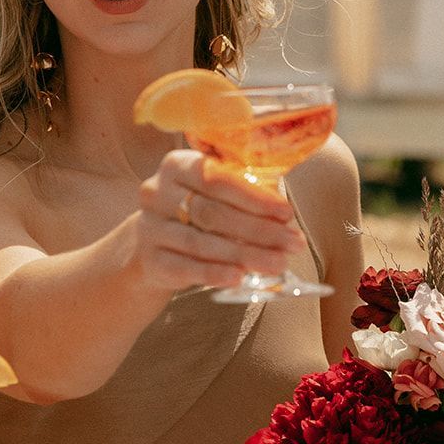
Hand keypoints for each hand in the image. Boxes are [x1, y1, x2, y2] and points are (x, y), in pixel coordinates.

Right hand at [132, 150, 308, 293]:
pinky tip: (240, 277)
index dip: (254, 197)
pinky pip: (186, 268)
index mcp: (178, 166)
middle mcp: (157, 192)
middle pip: (213, 213)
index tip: (287, 213)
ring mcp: (150, 227)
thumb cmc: (194, 217)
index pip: (217, 179)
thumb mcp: (213, 196)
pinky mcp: (150, 260)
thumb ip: (243, 194)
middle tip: (292, 243)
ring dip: (245, 255)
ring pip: (202, 243)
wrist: (151, 249)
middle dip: (258, 230)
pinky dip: (214, 273)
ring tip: (278, 263)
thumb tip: (284, 214)